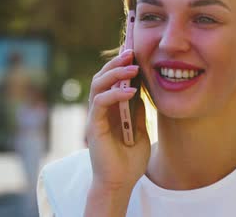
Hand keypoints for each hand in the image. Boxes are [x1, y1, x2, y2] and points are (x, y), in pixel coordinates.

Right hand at [86, 49, 150, 192]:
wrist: (121, 182)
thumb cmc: (129, 159)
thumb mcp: (140, 129)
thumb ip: (138, 110)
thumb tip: (142, 89)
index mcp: (112, 109)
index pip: (112, 80)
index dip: (121, 65)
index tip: (135, 52)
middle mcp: (101, 109)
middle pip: (102, 77)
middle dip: (116, 63)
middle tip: (131, 52)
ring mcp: (96, 116)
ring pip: (98, 85)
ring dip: (114, 73)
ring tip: (132, 67)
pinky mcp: (93, 125)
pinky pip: (100, 103)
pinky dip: (114, 94)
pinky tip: (130, 91)